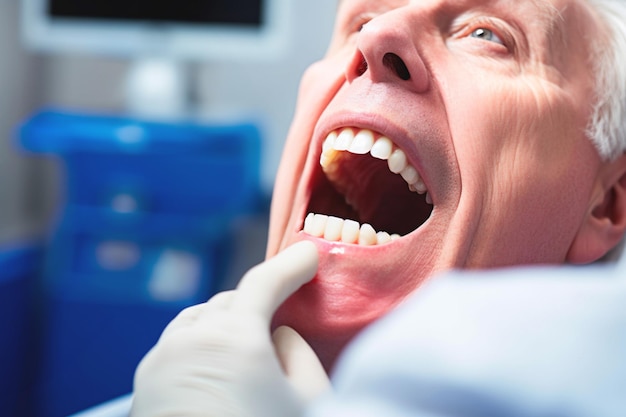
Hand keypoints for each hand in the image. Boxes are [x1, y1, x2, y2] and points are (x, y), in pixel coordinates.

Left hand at [131, 241, 329, 416]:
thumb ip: (299, 353)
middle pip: (231, 301)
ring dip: (225, 323)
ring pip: (200, 320)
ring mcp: (162, 359)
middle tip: (279, 325)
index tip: (309, 254)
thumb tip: (279, 334)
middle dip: (257, 304)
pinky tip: (214, 373)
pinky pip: (177, 344)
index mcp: (234, 337)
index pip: (266, 281)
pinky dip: (200, 345)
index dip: (291, 263)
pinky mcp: (144, 383)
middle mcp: (192, 338)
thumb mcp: (308, 400)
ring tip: (245, 351)